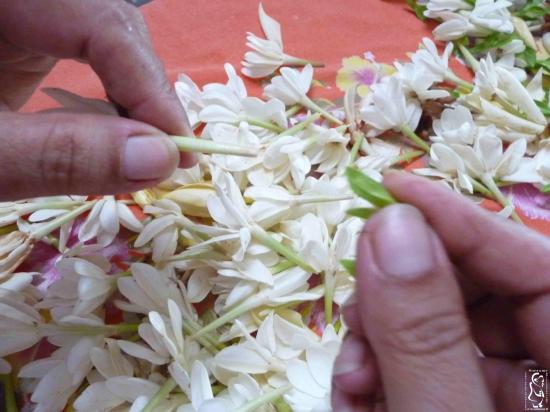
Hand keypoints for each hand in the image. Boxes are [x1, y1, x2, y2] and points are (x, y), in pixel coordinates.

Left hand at [0, 0, 195, 200]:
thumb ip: (60, 155)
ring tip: (150, 152)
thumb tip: (160, 159)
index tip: (177, 149)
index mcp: (1, 2)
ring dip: (133, 100)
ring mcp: (22, 21)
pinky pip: (84, 59)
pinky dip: (108, 102)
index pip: (101, 21)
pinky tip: (116, 136)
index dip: (148, 83)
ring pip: (104, 43)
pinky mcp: (23, 44)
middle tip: (171, 155)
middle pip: (111, 27)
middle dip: (146, 92)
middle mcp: (18, 5)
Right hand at [332, 172, 549, 411]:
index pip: (539, 269)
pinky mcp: (464, 404)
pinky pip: (425, 364)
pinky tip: (357, 390)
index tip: (390, 190)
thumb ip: (424, 333)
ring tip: (353, 373)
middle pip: (481, 294)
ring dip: (382, 338)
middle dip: (405, 294)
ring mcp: (506, 396)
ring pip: (442, 326)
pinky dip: (381, 368)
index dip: (463, 221)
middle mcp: (547, 382)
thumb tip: (393, 223)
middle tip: (358, 307)